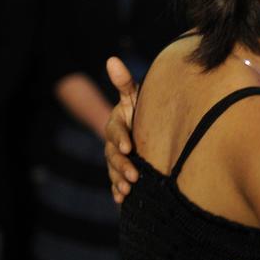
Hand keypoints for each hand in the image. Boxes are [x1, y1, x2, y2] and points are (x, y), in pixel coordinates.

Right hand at [104, 57, 138, 202]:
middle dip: (121, 166)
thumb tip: (112, 59)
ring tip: (128, 191)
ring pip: (114, 171)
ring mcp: (116, 158)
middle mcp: (113, 143)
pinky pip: (116, 183)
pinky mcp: (121, 172)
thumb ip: (124, 83)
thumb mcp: (134, 96)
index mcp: (117, 123)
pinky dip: (118, 191)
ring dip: (119, 181)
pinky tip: (122, 201)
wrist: (148, 127)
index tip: (128, 147)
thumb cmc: (142, 108)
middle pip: (113, 156)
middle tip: (134, 176)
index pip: (115, 132)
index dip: (120, 139)